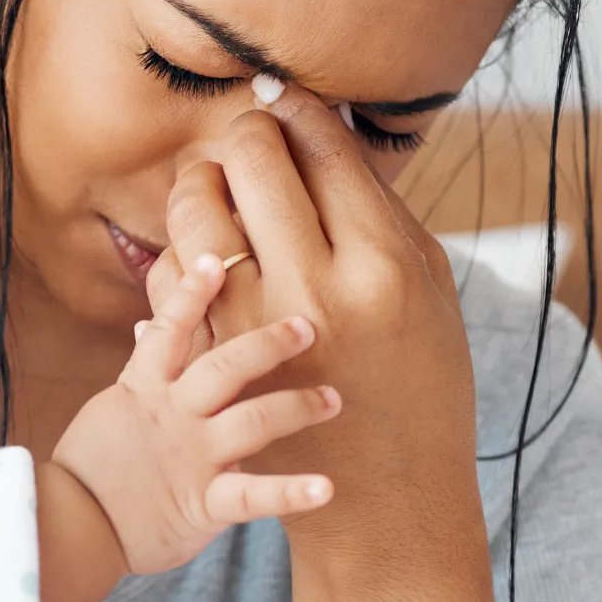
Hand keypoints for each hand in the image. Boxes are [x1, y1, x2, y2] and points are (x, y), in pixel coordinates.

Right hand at [52, 253, 338, 576]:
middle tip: (308, 325)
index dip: (191, 293)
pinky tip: (327, 488)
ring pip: (252, 420)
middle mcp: (173, 416)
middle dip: (269, 343)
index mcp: (145, 390)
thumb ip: (141, 372)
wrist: (67, 527)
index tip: (217, 258)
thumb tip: (147, 326)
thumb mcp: (110, 409)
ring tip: (333, 399)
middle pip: (225, 366)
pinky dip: (291, 493)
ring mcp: (191, 458)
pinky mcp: (202, 503)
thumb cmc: (88, 469)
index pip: (169, 330)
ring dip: (297, 406)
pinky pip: (252, 496)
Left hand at [150, 87, 481, 583]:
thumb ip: (383, 213)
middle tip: (252, 136)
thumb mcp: (430, 294)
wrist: (384, 501)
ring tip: (217, 183)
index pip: (323, 146)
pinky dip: (180, 253)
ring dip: (199, 181)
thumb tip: (332, 133)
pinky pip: (171, 281)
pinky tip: (200, 249)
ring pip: (197, 210)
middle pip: (254, 160)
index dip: (299, 108)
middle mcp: (313, 289)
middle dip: (246, 132)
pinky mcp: (210, 362)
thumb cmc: (419, 389)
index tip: (290, 101)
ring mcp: (251, 328)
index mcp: (380, 264)